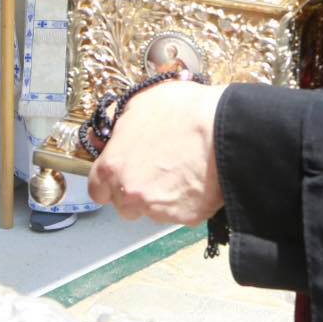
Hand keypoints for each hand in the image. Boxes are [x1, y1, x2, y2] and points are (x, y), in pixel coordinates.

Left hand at [88, 79, 224, 224]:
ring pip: (152, 210)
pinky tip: (194, 178)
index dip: (109, 180)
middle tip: (155, 167)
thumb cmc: (182, 111)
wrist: (225, 128)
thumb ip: (114, 123)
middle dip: (135, 190)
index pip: (97, 189)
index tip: (121, 171)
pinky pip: (179, 214)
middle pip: (124, 204)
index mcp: (112, 168)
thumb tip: (102, 134)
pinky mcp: (186, 218)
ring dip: (159, 197)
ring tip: (178, 170)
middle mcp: (130, 195)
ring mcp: (158, 210)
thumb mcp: (139, 103)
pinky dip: (184, 201)